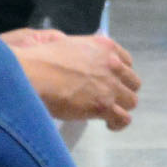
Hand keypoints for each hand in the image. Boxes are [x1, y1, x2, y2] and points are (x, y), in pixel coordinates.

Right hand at [2, 28, 139, 129]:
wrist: (33, 74)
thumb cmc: (41, 59)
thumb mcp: (66, 42)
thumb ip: (81, 50)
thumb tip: (82, 59)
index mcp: (104, 46)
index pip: (127, 61)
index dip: (120, 73)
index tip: (111, 80)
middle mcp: (112, 64)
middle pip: (133, 82)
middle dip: (122, 90)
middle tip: (108, 97)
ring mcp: (110, 85)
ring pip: (131, 101)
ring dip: (121, 107)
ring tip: (108, 113)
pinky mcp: (104, 105)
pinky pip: (123, 118)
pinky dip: (117, 123)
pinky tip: (108, 124)